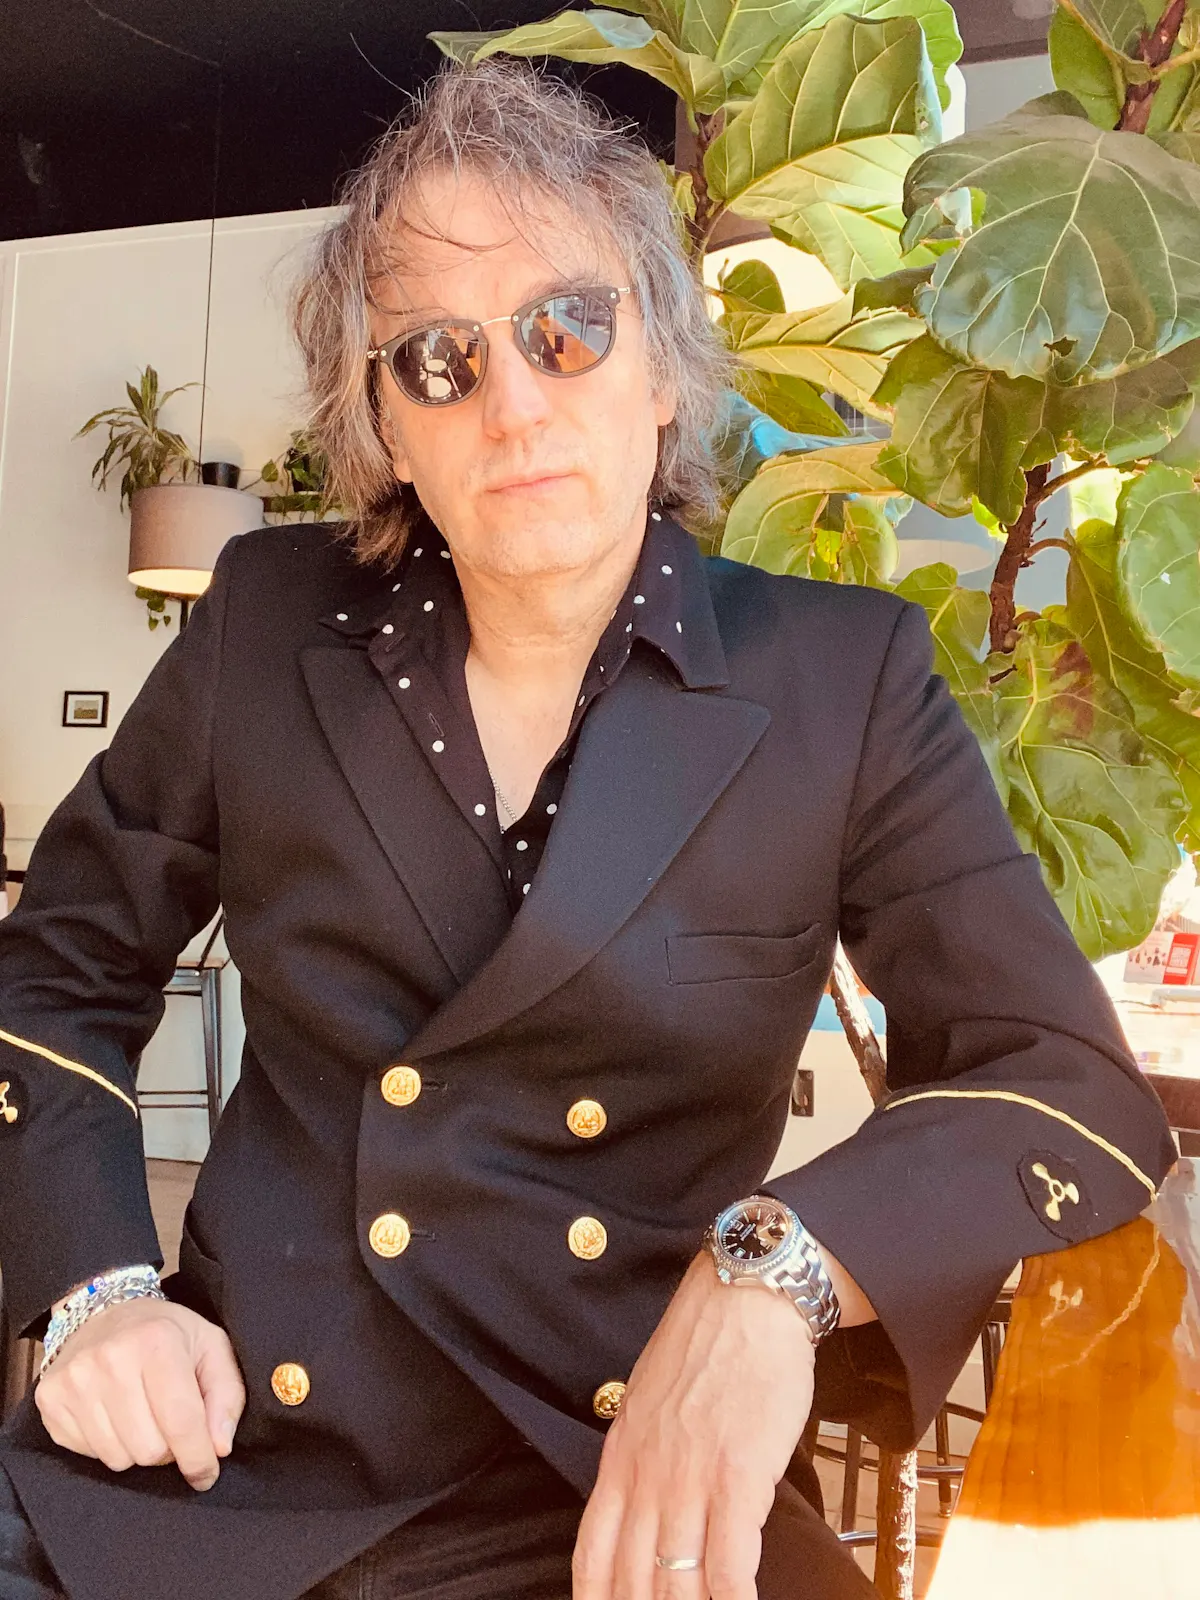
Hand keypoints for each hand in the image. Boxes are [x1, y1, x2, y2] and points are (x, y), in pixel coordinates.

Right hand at [35, 1298, 244, 1491]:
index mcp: (157, 1341)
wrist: (104, 1310)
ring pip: (118, 1459)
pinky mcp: (50, 1400)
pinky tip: (114, 1416)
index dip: (199, 1457)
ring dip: (138, 1449)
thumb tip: (219, 1448)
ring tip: (143, 1418)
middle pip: (149, 1450)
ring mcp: (74, 1381)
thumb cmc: (165, 1333)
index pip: (181, 1421)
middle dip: (168, 1449)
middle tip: (169, 1425)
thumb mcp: (211, 1347)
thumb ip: (226, 1396)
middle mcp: (110, 1359)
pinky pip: (88, 1454)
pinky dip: (107, 1445)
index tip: (206, 1474)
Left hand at [572, 1250, 815, 1599]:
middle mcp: (647, 1478)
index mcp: (620, 1460)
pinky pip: (728, 1567)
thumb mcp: (648, 1402)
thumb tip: (645, 1509)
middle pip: (631, 1584)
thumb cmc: (706, 1346)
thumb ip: (642, 1459)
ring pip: (676, 1588)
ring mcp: (690, 1481)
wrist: (746, 1298)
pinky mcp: (739, 1480)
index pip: (592, 1557)